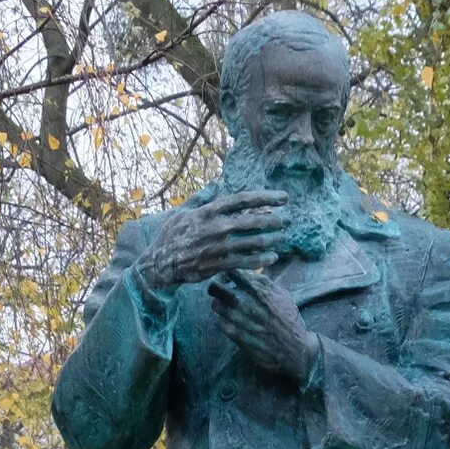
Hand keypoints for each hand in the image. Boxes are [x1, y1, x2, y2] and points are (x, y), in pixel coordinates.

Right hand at [135, 190, 289, 289]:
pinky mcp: (219, 264)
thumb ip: (202, 198)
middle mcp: (217, 227)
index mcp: (209, 211)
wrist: (161, 263)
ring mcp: (219, 247)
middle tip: (288, 220)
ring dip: (271, 240)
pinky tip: (272, 257)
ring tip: (283, 238)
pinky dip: (260, 260)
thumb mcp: (183, 212)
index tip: (283, 198)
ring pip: (252, 242)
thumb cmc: (172, 236)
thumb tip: (216, 184)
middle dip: (274, 220)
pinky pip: (245, 261)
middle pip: (253, 221)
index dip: (266, 197)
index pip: (243, 200)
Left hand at [209, 270, 317, 383]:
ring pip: (216, 305)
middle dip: (215, 287)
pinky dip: (223, 321)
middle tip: (220, 291)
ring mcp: (239, 320)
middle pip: (215, 288)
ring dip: (219, 305)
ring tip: (227, 307)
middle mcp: (246, 302)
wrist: (294, 348)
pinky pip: (220, 323)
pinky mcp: (236, 335)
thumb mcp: (282, 295)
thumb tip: (248, 271)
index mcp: (258, 289)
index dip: (226, 272)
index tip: (228, 276)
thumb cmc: (288, 319)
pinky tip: (231, 322)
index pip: (231, 272)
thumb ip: (264, 281)